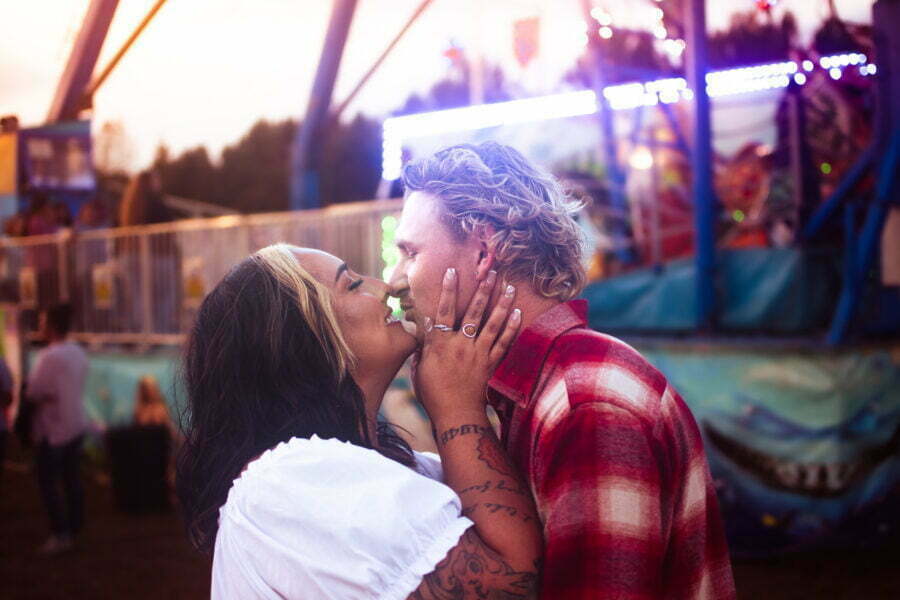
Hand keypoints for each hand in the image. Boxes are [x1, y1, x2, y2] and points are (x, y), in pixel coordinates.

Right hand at [414, 268, 520, 422]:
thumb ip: (423, 346)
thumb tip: (424, 325)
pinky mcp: (490, 364)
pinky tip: (518, 314)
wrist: (455, 415)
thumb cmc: (432, 394)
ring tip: (510, 287)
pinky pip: (503, 343)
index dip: (449, 290)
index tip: (453, 272)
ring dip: (502, 304)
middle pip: (473, 312)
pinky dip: (511, 328)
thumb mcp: (419, 369)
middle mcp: (460, 345)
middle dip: (483, 290)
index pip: (444, 311)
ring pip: (492, 324)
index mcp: (440, 344)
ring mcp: (477, 354)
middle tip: (491, 273)